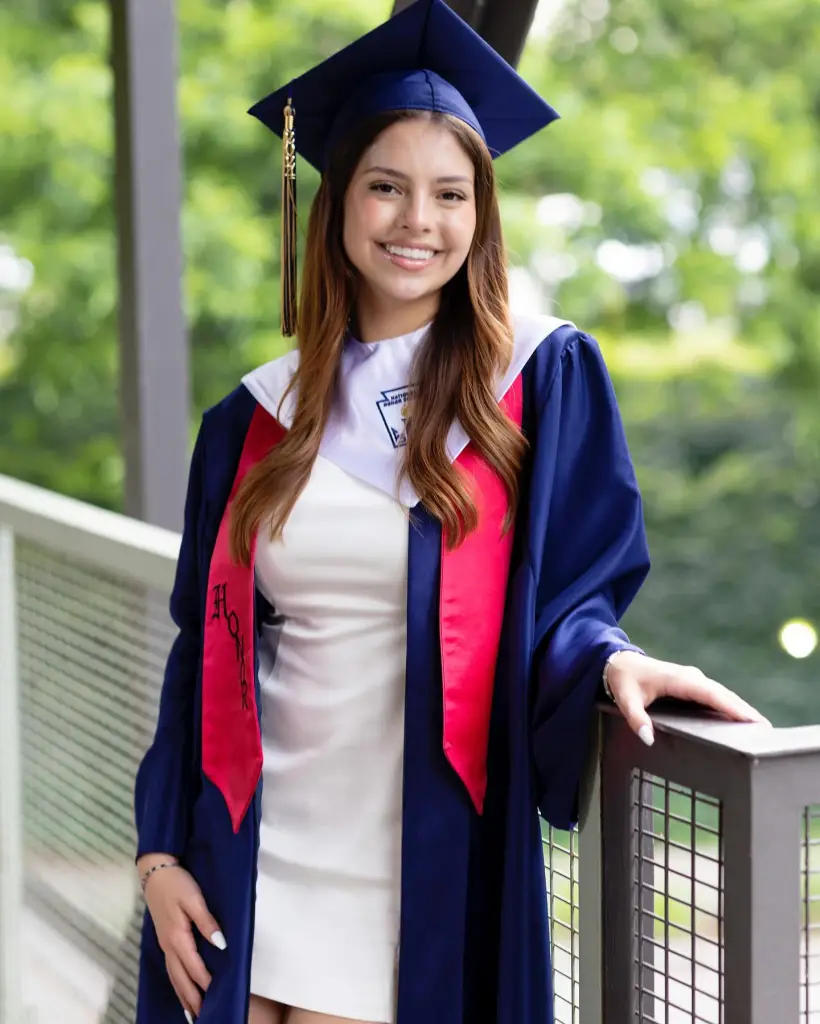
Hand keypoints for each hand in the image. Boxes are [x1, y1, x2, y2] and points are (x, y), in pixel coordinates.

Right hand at [138, 855, 225, 1020]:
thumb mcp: (194, 899)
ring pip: (174, 975)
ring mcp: (164, 943)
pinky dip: (176, 982)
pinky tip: (181, 987)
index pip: (195, 966)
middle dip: (192, 998)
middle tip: (203, 1016)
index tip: (219, 996)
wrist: (155, 871)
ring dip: (183, 994)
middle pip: (181, 978)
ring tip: (191, 1012)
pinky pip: (170, 968)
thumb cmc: (177, 883)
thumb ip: (206, 922)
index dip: (206, 982)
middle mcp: (169, 945)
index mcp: (178, 938)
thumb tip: (220, 944)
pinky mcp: (164, 938)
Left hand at [605, 651, 769, 745]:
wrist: (619, 662)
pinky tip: (740, 719)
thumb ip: (636, 718)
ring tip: (760, 727)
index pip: (710, 694)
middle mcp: (691, 678)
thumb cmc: (624, 680)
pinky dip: (730, 706)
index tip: (750, 720)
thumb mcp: (625, 699)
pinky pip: (715, 696)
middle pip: (723, 695)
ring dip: (740, 708)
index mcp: (679, 680)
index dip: (731, 707)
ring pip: (722, 695)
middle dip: (744, 711)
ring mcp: (694, 680)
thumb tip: (648, 739)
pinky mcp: (693, 686)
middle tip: (766, 730)